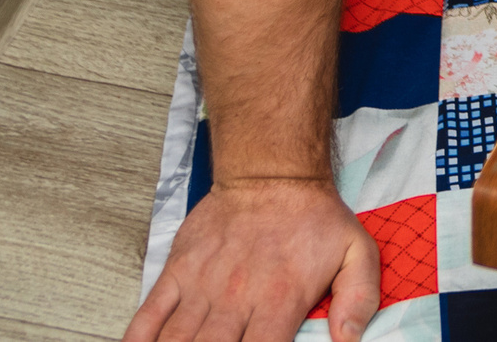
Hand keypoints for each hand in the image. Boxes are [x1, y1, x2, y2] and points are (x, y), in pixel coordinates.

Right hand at [123, 178, 378, 341]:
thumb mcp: (357, 252)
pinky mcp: (177, 272)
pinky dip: (138, 341)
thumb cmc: (313, 217)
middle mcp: (235, 299)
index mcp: (279, 301)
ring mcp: (202, 287)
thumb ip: (358, 299)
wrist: (271, 171)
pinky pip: (148, 316)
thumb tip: (350, 340)